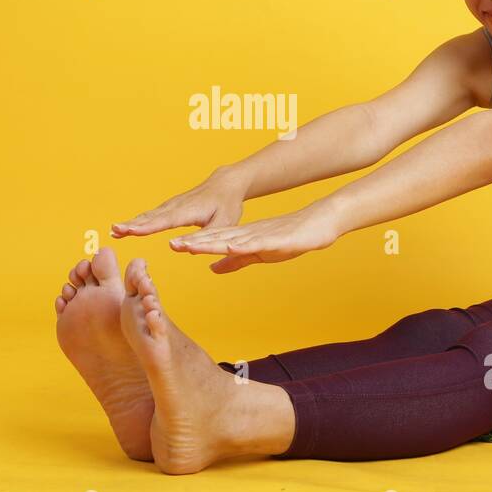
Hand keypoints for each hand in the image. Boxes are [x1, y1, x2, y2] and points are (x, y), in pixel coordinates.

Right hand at [111, 169, 246, 237]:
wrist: (226, 184)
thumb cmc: (227, 206)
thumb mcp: (222, 224)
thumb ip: (202, 237)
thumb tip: (179, 247)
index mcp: (188, 211)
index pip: (164, 221)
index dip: (146, 227)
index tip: (129, 230)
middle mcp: (176, 206)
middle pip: (150, 217)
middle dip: (132, 224)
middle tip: (114, 231)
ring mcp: (171, 205)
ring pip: (148, 215)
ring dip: (131, 223)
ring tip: (114, 231)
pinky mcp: (170, 207)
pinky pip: (151, 215)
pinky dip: (137, 221)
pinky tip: (126, 227)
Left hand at [167, 204, 341, 273]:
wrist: (318, 224)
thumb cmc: (289, 238)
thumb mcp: (258, 254)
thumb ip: (236, 260)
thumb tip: (212, 268)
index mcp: (242, 237)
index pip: (214, 241)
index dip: (194, 243)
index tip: (173, 245)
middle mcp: (248, 234)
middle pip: (218, 238)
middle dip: (195, 242)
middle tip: (172, 244)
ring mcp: (261, 235)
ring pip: (232, 239)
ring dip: (212, 243)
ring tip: (192, 245)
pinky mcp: (277, 239)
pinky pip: (257, 243)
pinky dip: (242, 245)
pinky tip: (229, 246)